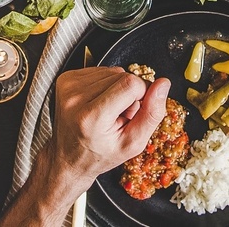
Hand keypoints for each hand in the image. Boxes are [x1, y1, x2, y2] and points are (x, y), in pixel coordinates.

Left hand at [46, 67, 170, 190]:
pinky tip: (100, 102)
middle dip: (129, 93)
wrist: (68, 158)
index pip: (131, 84)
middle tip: (119, 116)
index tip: (133, 113)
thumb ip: (152, 114)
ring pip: (112, 71)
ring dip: (117, 88)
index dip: (141, 95)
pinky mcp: (66, 78)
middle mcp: (75, 98)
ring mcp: (68, 86)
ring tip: (108, 111)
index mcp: (91, 117)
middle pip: (122, 75)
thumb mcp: (133, 144)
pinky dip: (106, 84)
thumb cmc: (99, 154)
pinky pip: (100, 70)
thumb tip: (163, 85)